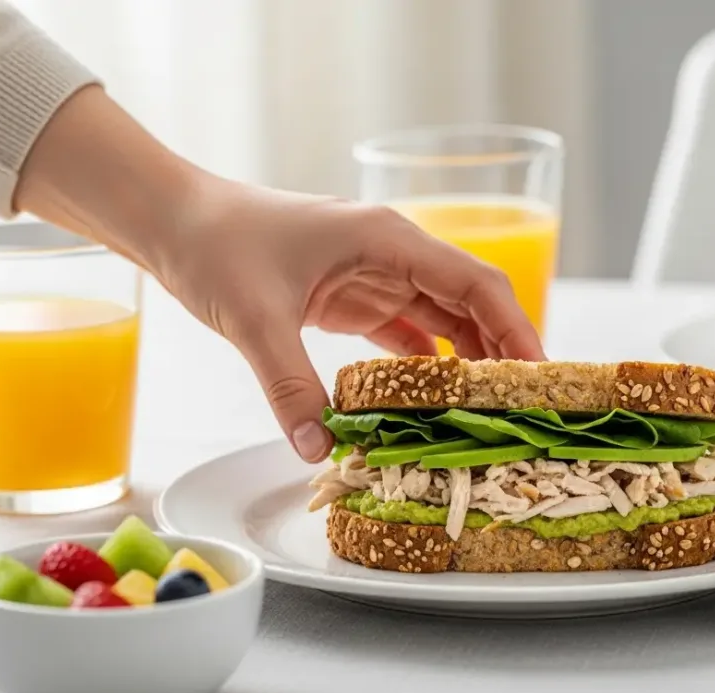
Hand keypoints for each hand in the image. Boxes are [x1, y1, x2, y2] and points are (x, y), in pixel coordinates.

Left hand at [16, 86, 543, 462]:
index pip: (476, 283)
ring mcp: (374, 276)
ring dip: (465, 366)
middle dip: (501, 355)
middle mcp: (393, 254)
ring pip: (442, 323)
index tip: (541, 376)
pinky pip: (404, 337)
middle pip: (470, 305)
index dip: (516, 329)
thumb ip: (289, 385)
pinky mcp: (352, 299)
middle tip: (525, 411)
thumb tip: (321, 452)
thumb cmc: (217, 244)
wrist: (173, 220)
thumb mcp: (254, 317)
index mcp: (388, 239)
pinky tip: (432, 408)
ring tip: (489, 418)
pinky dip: (421, 370)